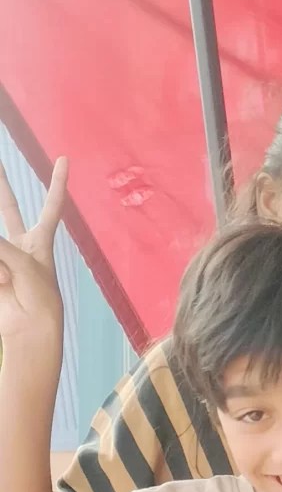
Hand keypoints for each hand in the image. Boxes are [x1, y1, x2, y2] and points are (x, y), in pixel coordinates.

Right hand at [0, 156, 65, 362]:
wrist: (29, 331)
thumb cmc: (39, 298)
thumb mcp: (24, 264)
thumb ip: (1, 245)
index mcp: (41, 241)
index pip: (52, 205)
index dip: (58, 182)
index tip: (65, 159)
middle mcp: (21, 245)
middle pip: (9, 209)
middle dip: (2, 186)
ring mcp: (2, 257)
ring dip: (2, 263)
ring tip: (10, 281)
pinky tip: (5, 284)